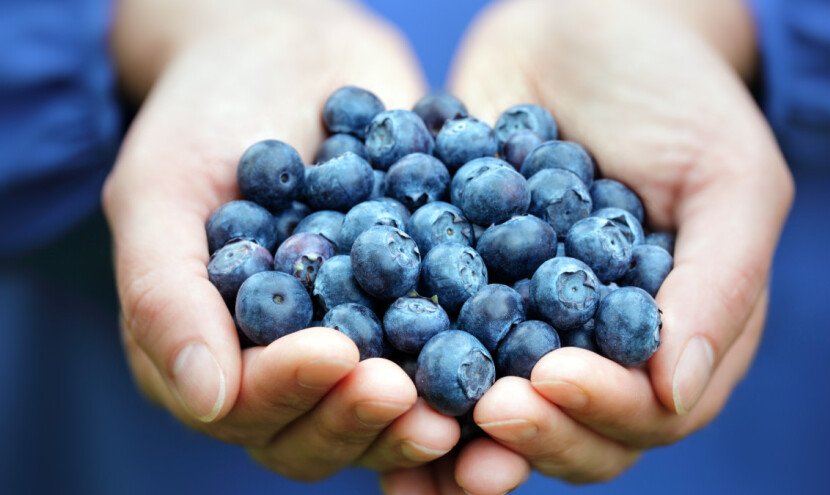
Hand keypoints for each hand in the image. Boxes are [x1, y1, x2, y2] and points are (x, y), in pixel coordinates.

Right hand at [103, 0, 458, 480]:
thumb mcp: (160, 192)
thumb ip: (166, 296)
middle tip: (404, 392)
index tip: (334, 353)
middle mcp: (288, 366)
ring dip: (421, 412)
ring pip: (387, 409)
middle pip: (321, 429)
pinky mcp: (418, 308)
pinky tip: (511, 349)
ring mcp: (359, 341)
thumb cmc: (205, 118)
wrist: (286, 54)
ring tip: (462, 396)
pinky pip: (446, 348)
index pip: (248, 405)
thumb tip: (208, 402)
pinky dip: (477, 357)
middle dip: (361, 416)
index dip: (289, 390)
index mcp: (217, 356)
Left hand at [382, 0, 792, 491]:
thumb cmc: (674, 90)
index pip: (648, 411)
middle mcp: (598, 345)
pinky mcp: (463, 288)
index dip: (601, 410)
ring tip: (415, 440)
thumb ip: (718, 283)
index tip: (546, 379)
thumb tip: (675, 391)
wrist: (580, 24)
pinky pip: (434, 341)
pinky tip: (367, 378)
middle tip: (481, 417)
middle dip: (529, 434)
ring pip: (497, 405)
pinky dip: (405, 369)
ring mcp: (526, 322)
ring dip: (458, 436)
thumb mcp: (728, 174)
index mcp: (674, 335)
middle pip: (571, 428)